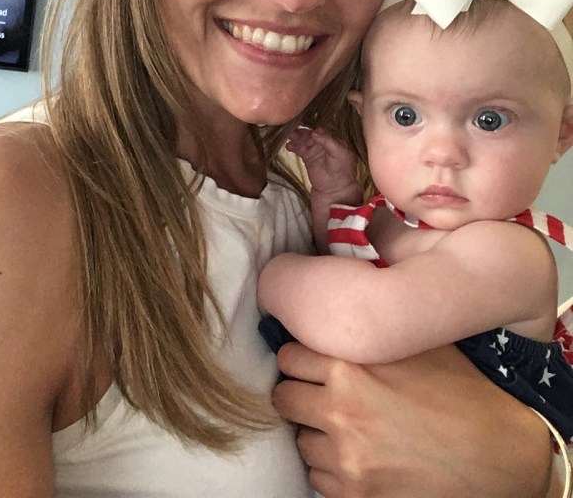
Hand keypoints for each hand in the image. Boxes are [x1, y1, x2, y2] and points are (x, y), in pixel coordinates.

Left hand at [273, 342, 553, 497]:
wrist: (504, 455)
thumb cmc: (465, 393)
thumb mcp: (417, 344)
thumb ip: (370, 329)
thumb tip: (334, 310)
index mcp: (352, 365)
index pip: (289, 353)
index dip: (303, 354)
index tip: (314, 358)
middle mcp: (341, 410)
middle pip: (285, 396)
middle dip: (302, 391)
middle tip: (325, 391)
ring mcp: (346, 458)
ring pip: (300, 439)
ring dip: (317, 431)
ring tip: (349, 425)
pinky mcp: (355, 495)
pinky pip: (318, 477)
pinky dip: (332, 467)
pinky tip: (361, 454)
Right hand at [286, 127, 359, 201]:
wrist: (334, 188)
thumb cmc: (341, 170)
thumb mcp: (338, 153)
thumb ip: (328, 141)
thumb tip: (315, 131)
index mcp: (334, 139)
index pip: (323, 130)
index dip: (315, 129)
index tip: (309, 130)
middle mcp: (324, 143)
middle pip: (311, 134)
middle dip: (303, 133)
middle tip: (294, 132)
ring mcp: (315, 149)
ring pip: (304, 140)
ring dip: (297, 138)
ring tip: (291, 138)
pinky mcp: (308, 157)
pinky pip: (299, 149)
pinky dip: (293, 146)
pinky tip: (289, 146)